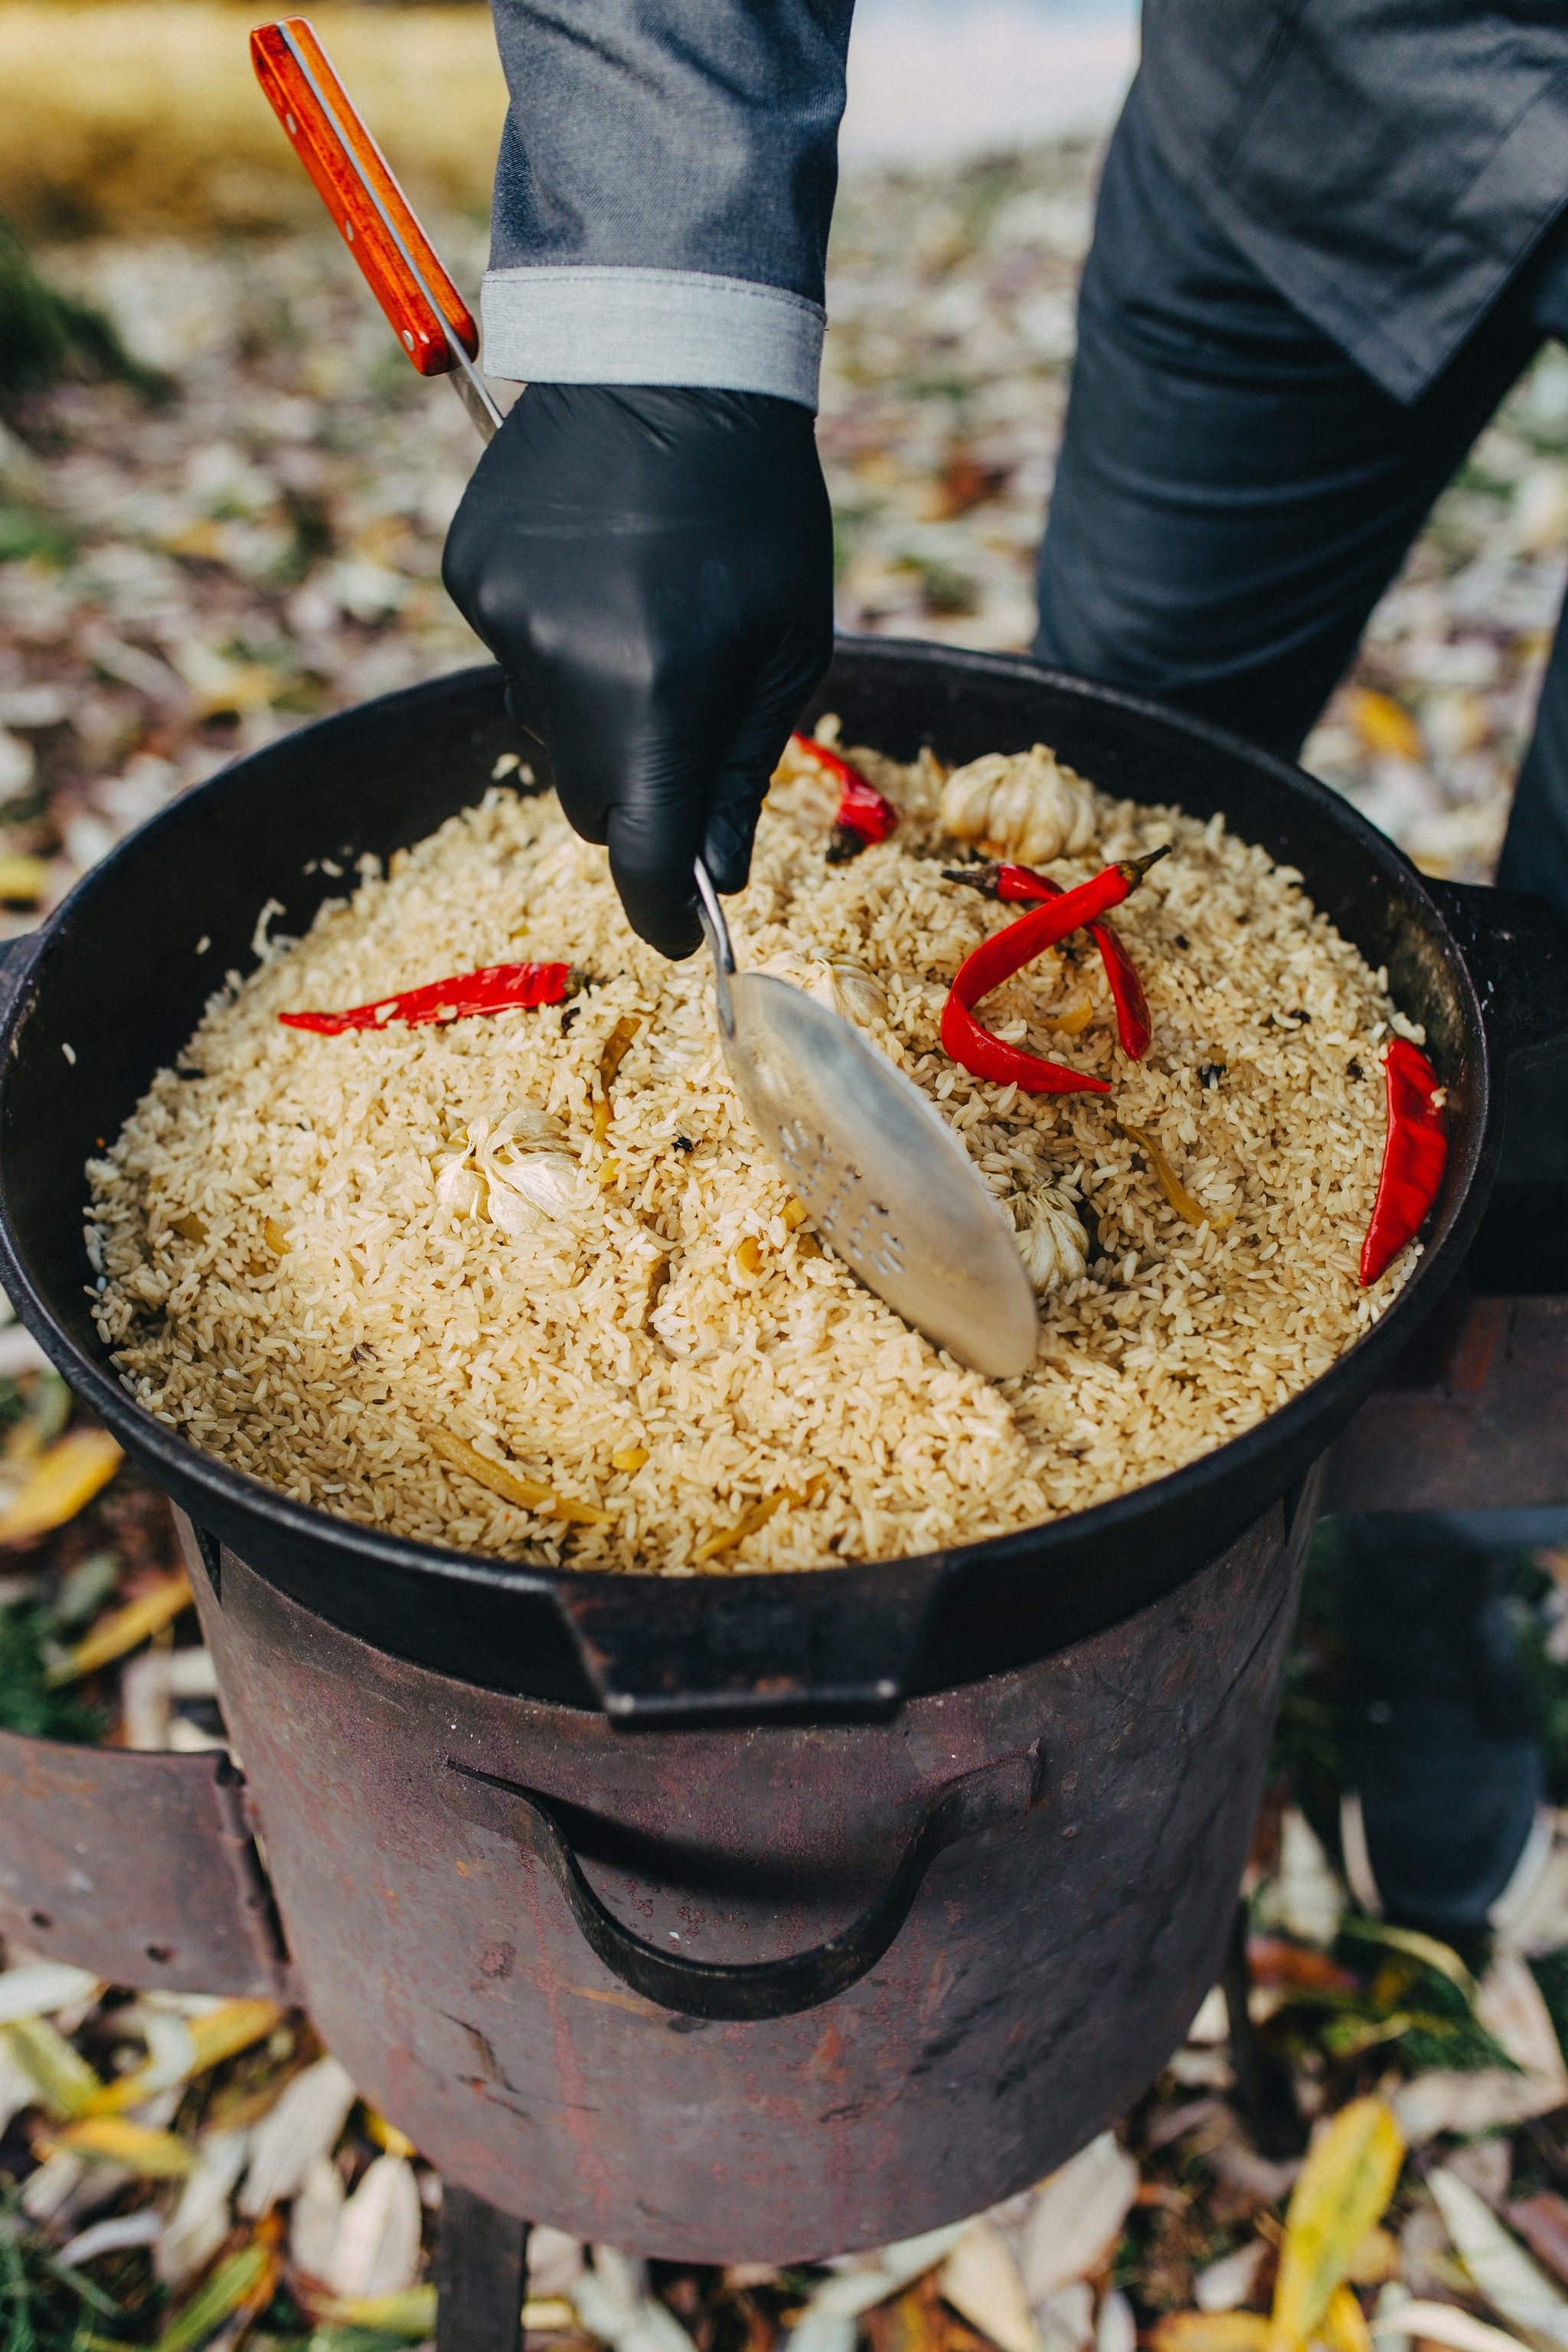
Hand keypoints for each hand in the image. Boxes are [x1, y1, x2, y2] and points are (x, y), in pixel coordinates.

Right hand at [442, 382, 834, 957]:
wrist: (669, 347)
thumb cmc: (758, 505)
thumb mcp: (787, 646)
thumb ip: (741, 769)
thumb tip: (713, 874)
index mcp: (658, 690)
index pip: (644, 854)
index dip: (664, 912)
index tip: (686, 934)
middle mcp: (564, 668)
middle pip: (594, 802)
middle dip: (641, 797)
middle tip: (686, 728)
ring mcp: (504, 621)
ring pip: (549, 734)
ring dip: (597, 717)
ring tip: (644, 624)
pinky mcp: (471, 577)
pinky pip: (515, 657)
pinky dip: (556, 645)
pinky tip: (597, 575)